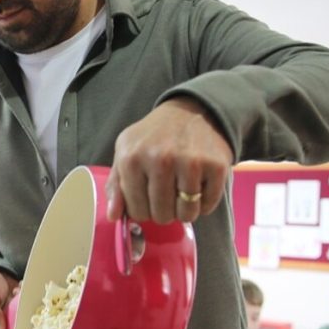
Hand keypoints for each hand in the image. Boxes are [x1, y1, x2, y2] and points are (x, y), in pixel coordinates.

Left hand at [105, 98, 232, 223]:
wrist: (191, 111)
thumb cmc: (153, 137)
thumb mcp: (125, 152)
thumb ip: (116, 185)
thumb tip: (113, 216)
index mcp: (132, 158)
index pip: (137, 211)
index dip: (143, 210)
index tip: (148, 199)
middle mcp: (160, 159)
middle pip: (162, 215)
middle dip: (164, 211)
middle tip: (167, 195)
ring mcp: (190, 162)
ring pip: (186, 213)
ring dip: (185, 210)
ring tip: (182, 193)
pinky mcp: (215, 166)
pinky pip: (208, 205)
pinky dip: (204, 203)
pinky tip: (198, 187)